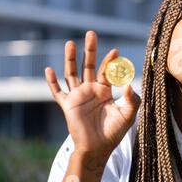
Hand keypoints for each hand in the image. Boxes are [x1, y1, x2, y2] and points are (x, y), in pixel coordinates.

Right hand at [45, 31, 140, 157]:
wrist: (98, 148)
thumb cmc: (114, 132)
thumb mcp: (128, 115)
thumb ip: (133, 100)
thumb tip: (130, 84)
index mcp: (105, 91)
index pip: (107, 72)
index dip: (111, 62)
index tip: (116, 51)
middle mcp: (91, 90)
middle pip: (89, 66)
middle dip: (90, 50)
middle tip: (91, 33)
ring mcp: (78, 96)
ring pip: (72, 73)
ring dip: (70, 59)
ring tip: (70, 43)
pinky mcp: (68, 105)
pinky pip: (58, 92)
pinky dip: (52, 82)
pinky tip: (48, 69)